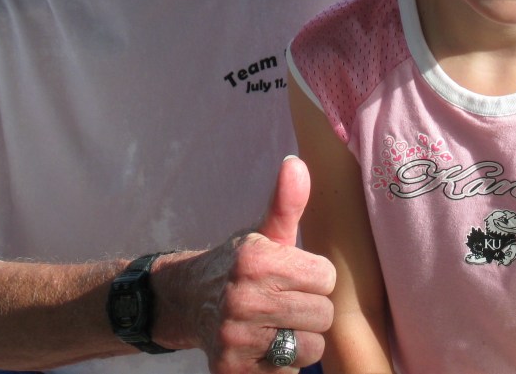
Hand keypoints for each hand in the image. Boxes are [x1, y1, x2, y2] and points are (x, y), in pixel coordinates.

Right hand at [164, 157, 335, 372]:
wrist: (188, 301)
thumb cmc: (239, 265)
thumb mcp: (264, 233)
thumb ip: (286, 201)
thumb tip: (297, 163)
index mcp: (255, 260)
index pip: (326, 278)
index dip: (315, 276)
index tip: (293, 275)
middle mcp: (242, 299)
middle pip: (322, 315)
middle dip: (309, 308)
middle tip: (285, 301)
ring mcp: (235, 338)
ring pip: (310, 348)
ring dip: (300, 339)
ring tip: (278, 324)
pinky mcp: (233, 371)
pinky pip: (288, 373)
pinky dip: (282, 363)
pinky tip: (264, 345)